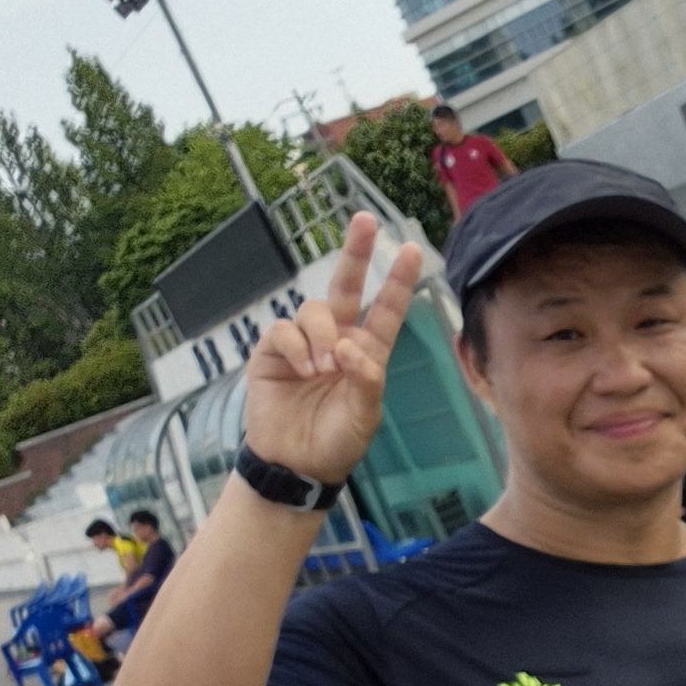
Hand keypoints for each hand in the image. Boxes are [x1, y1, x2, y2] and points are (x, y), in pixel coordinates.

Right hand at [241, 215, 423, 488]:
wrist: (295, 464)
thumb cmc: (336, 441)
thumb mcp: (363, 416)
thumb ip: (364, 381)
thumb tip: (349, 346)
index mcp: (367, 353)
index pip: (386, 311)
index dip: (398, 281)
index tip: (412, 250)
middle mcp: (337, 340)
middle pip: (346, 287)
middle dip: (356, 253)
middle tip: (366, 221)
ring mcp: (304, 343)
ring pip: (314, 311)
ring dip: (322, 334)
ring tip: (324, 369)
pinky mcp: (272, 352)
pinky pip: (283, 330)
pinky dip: (296, 346)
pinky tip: (303, 368)